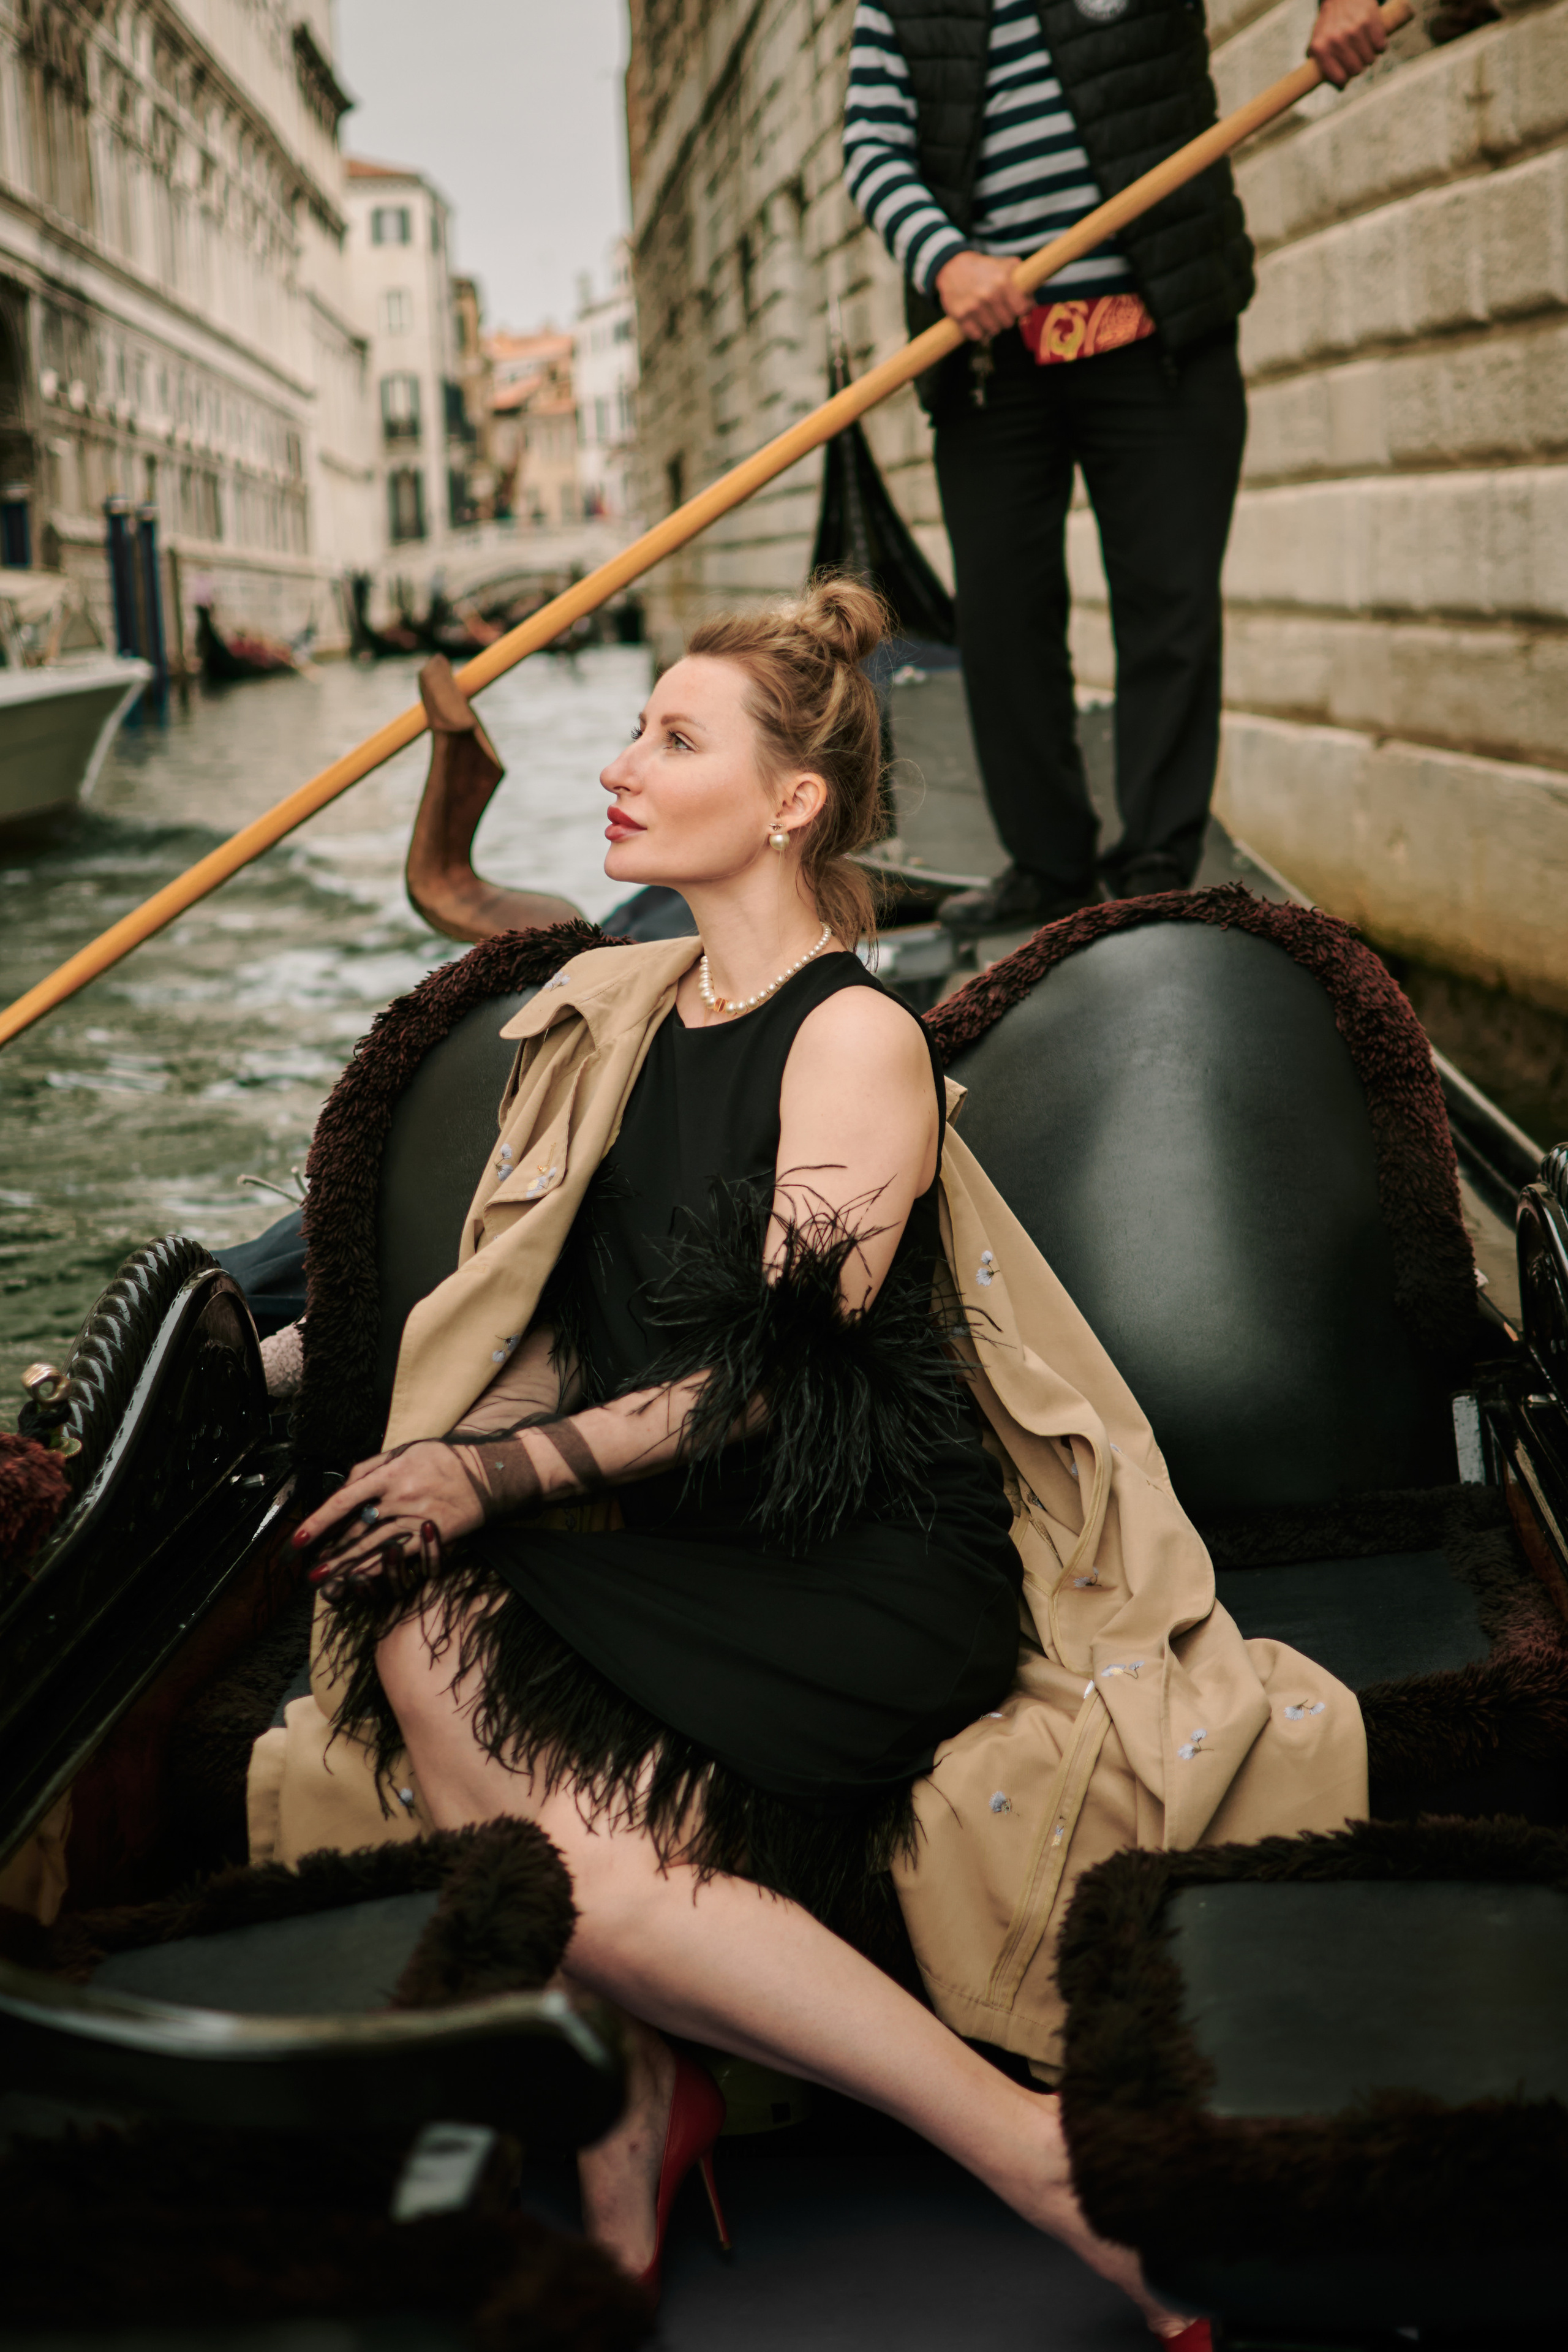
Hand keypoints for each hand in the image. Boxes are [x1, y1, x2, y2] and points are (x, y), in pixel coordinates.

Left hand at [293, 1441, 487, 1596]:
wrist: (488, 1475)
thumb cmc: (444, 1460)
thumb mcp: (405, 1451)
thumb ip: (371, 1466)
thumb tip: (346, 1484)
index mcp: (389, 1474)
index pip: (343, 1500)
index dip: (318, 1522)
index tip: (298, 1539)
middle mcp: (399, 1498)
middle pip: (355, 1529)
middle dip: (329, 1551)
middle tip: (307, 1569)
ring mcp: (415, 1520)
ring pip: (373, 1547)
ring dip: (346, 1565)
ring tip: (323, 1579)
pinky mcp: (431, 1536)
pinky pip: (400, 1556)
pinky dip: (378, 1568)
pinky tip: (361, 1578)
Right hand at [934, 251, 1031, 341]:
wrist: (952, 266)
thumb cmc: (983, 268)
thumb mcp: (1005, 265)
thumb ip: (1022, 280)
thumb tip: (1033, 303)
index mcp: (1002, 281)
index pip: (1021, 309)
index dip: (1022, 309)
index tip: (1019, 307)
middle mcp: (988, 295)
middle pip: (1008, 322)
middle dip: (1007, 317)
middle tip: (1001, 309)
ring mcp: (973, 307)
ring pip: (994, 331)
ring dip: (993, 325)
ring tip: (989, 314)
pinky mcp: (960, 315)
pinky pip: (977, 336)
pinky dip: (978, 331)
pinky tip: (977, 321)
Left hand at [1308, 0, 1388, 84]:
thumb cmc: (1329, 22)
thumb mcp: (1317, 41)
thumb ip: (1320, 63)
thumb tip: (1338, 85)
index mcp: (1321, 48)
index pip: (1339, 79)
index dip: (1344, 80)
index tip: (1346, 77)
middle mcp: (1336, 40)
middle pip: (1357, 70)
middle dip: (1358, 67)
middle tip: (1356, 59)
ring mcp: (1354, 30)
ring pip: (1370, 59)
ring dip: (1369, 56)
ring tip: (1363, 47)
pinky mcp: (1370, 21)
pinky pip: (1381, 46)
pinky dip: (1380, 45)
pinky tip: (1373, 39)